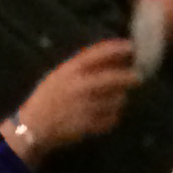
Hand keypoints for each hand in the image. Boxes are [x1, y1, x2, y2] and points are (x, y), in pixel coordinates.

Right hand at [16, 37, 139, 151]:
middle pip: (112, 78)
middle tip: (138, 77)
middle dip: (128, 77)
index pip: (97, 54)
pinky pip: (110, 119)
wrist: (34, 126)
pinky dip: (113, 117)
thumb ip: (80, 67)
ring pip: (114, 100)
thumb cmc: (48, 98)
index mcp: (70, 70)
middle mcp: (78, 86)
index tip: (130, 46)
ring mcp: (84, 106)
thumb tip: (109, 59)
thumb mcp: (59, 76)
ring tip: (118, 99)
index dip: (116, 48)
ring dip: (119, 99)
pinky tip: (109, 115)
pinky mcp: (88, 125)